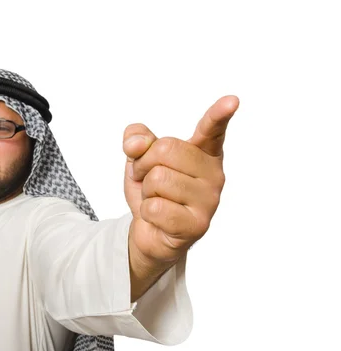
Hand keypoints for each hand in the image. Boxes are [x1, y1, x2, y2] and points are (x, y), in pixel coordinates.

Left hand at [123, 96, 238, 270]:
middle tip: (148, 179)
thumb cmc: (153, 191)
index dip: (219, 114)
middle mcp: (214, 174)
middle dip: (143, 164)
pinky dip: (147, 213)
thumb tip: (135, 144)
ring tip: (156, 199)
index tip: (232, 100)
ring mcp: (210, 200)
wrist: (151, 232)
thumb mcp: (139, 160)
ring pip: (158, 179)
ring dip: (145, 191)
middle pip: (164, 150)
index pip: (212, 129)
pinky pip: (156, 208)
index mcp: (204, 152)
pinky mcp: (199, 225)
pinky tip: (160, 218)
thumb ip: (136, 140)